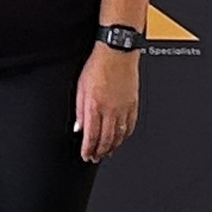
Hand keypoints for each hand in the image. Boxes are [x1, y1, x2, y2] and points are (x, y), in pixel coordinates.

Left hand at [74, 43, 139, 163]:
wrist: (117, 53)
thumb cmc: (98, 65)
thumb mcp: (80, 87)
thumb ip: (79, 110)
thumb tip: (78, 127)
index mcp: (94, 106)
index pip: (91, 136)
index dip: (88, 150)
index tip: (86, 156)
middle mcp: (110, 110)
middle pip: (106, 140)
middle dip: (100, 152)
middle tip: (96, 158)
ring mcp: (123, 109)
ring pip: (119, 136)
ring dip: (112, 147)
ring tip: (107, 152)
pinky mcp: (133, 104)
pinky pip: (130, 126)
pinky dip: (125, 136)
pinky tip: (121, 138)